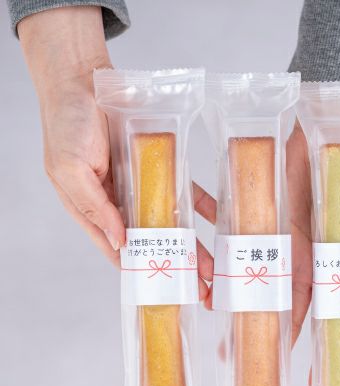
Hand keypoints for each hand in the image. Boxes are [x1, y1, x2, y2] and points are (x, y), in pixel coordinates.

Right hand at [18, 6, 214, 301]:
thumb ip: (95, 209)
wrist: (84, 81)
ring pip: (174, 224)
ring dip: (195, 246)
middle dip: (177, 268)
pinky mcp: (160, 168)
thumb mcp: (69, 172)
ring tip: (216, 268)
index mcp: (96, 213)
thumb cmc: (67, 126)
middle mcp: (122, 206)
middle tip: (201, 290)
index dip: (144, 273)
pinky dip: (201, 206)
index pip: (123, 253)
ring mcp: (143, 188)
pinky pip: (185, 191)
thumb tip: (121, 242)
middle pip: (154, 244)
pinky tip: (217, 221)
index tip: (166, 294)